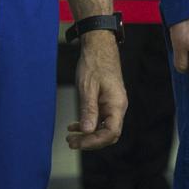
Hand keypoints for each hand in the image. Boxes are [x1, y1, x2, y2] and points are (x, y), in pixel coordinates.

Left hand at [66, 32, 127, 150]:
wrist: (99, 46)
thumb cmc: (94, 63)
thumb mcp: (87, 87)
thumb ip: (88, 110)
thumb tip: (87, 131)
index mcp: (116, 104)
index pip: (110, 133)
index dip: (94, 142)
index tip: (78, 142)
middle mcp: (117, 107)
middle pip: (108, 134)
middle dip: (90, 141)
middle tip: (71, 142)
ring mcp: (112, 104)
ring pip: (103, 128)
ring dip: (87, 135)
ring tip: (70, 138)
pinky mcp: (106, 101)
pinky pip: (99, 119)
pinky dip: (87, 124)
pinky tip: (74, 126)